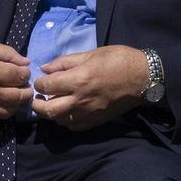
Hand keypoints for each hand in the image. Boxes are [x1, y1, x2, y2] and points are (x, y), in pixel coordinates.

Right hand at [0, 39, 32, 126]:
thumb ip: (7, 54)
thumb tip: (26, 64)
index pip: (22, 77)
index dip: (25, 73)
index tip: (22, 72)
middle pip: (20, 97)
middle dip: (26, 91)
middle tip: (23, 87)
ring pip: (9, 112)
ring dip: (14, 104)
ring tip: (10, 96)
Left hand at [31, 46, 148, 130]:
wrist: (144, 78)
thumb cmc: (118, 60)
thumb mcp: (90, 54)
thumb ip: (65, 62)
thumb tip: (45, 68)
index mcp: (78, 80)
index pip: (47, 86)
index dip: (38, 83)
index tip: (40, 80)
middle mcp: (80, 100)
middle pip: (49, 110)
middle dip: (37, 104)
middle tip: (37, 97)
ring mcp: (89, 113)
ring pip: (59, 120)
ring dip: (51, 113)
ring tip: (51, 103)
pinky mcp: (97, 121)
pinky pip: (74, 126)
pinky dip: (66, 121)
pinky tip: (66, 112)